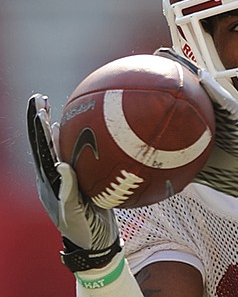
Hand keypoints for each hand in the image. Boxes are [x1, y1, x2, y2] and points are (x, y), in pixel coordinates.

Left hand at [27, 94, 120, 270]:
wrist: (94, 243)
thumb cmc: (84, 232)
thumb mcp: (74, 215)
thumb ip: (67, 192)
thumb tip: (62, 165)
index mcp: (49, 182)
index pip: (41, 150)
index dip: (38, 129)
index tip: (39, 109)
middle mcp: (53, 176)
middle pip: (43, 144)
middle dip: (38, 121)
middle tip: (38, 99)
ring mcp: (64, 178)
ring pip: (54, 148)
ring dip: (49, 128)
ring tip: (48, 108)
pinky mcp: (78, 180)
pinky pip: (72, 155)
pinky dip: (68, 140)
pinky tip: (70, 129)